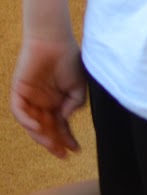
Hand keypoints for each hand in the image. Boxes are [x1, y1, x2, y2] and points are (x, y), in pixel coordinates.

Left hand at [10, 36, 85, 157]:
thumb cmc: (69, 59)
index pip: (60, 126)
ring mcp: (30, 99)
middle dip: (54, 142)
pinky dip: (26, 121)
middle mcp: (43, 103)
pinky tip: (38, 126)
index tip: (76, 149)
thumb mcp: (80, 86)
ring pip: (32, 124)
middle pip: (46, 129)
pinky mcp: (19, 91)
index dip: (67, 138)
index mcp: (57, 102)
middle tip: (62, 154)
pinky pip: (20, 111)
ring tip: (52, 143)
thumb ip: (75, 104)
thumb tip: (64, 119)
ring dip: (41, 135)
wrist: (54, 41)